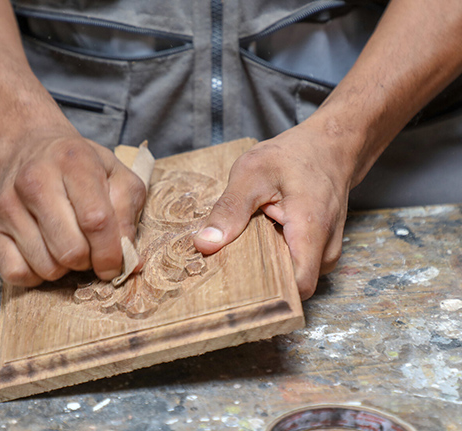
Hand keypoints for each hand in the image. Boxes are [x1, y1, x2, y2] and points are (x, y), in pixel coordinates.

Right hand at [0, 131, 145, 286]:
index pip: (96, 221)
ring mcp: (8, 205)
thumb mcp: (117, 175)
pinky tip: (45, 254)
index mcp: (73, 163)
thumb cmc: (80, 167)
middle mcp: (34, 181)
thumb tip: (130, 260)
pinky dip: (36, 275)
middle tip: (90, 249)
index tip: (114, 264)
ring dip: (64, 268)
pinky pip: (16, 273)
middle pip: (71, 250)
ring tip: (67, 245)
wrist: (30, 148)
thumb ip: (128, 211)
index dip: (111, 252)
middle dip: (89, 261)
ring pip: (46, 266)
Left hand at [193, 121, 353, 299]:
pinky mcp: (318, 252)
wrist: (329, 147)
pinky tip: (255, 243)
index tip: (232, 290)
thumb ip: (230, 209)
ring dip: (264, 268)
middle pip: (290, 288)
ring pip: (290, 278)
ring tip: (239, 249)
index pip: (296, 289)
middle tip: (223, 270)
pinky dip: (272, 259)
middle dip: (256, 283)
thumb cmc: (293, 156)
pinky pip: (293, 266)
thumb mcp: (252, 172)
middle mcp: (325, 250)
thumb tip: (205, 244)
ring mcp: (325, 253)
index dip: (266, 297)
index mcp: (311, 232)